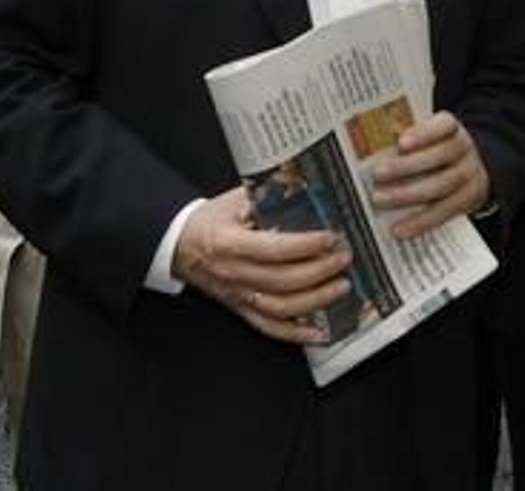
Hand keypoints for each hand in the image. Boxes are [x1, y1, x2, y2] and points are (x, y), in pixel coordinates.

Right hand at [172, 187, 353, 344]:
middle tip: (344, 258)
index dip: (305, 245)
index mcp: (229, 244)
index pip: (273, 249)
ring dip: (315, 300)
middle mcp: (233, 273)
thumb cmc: (210, 220)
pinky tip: (320, 332)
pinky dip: (296, 334)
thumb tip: (306, 190)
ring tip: (342, 286)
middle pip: (282, 280)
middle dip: (320, 271)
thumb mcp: (235, 199)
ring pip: (280, 308)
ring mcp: (237, 295)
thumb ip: (268, 196)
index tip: (331, 237)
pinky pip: (269, 327)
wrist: (180, 244)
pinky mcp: (241, 309)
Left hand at [369, 110, 488, 240]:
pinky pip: (445, 211)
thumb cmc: (436, 149)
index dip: (423, 134)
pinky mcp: (470, 199)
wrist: (471, 168)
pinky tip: (400, 228)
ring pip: (443, 185)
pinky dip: (421, 221)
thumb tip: (371, 153)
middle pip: (441, 155)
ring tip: (381, 199)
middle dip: (407, 166)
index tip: (400, 142)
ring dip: (409, 194)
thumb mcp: (427, 138)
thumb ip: (406, 142)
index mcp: (451, 127)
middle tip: (378, 174)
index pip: (443, 125)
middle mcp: (464, 148)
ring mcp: (470, 174)